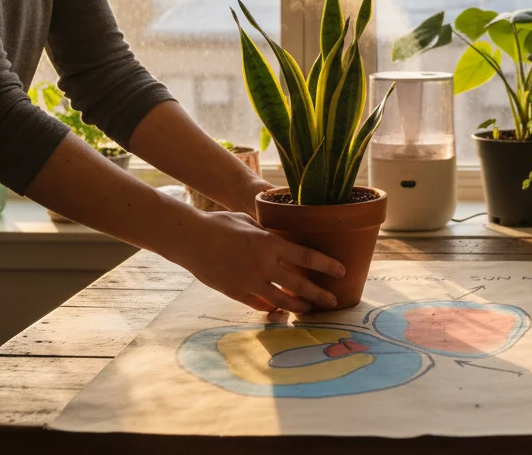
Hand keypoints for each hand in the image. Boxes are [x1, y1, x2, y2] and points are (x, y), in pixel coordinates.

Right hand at [174, 208, 344, 312]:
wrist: (190, 239)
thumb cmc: (220, 224)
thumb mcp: (249, 222)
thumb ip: (268, 233)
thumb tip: (283, 238)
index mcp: (269, 243)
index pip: (306, 257)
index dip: (327, 265)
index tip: (341, 271)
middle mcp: (263, 265)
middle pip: (299, 285)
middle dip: (320, 295)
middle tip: (333, 301)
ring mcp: (249, 281)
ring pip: (282, 301)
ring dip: (299, 306)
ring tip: (309, 309)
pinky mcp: (235, 292)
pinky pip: (259, 305)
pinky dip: (271, 307)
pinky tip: (279, 309)